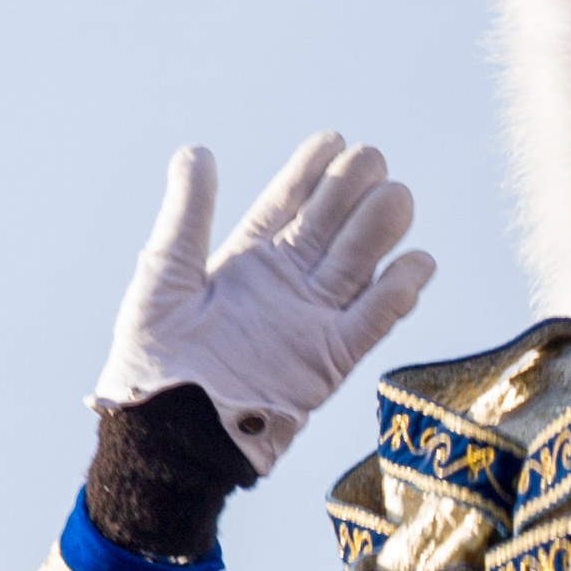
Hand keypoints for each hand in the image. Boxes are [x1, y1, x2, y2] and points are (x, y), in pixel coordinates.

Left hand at [92, 136, 435, 474]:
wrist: (165, 431)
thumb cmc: (153, 359)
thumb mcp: (164, 275)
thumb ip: (187, 215)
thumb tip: (198, 152)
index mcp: (247, 263)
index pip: (289, 205)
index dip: (310, 171)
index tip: (331, 139)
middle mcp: (287, 286)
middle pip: (332, 228)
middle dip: (353, 191)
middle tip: (372, 158)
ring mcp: (311, 321)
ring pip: (358, 265)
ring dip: (380, 231)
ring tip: (397, 196)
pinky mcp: (328, 360)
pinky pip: (371, 323)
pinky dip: (396, 294)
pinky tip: (418, 262)